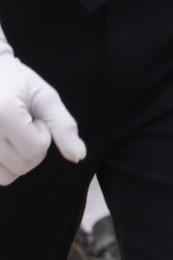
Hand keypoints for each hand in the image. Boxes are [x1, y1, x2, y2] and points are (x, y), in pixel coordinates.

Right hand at [0, 51, 85, 183]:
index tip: (34, 116)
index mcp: (5, 114)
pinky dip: (2, 165)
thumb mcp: (45, 97)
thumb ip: (63, 127)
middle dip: (31, 147)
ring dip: (16, 161)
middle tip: (22, 124)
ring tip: (11, 135)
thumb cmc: (17, 82)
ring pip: (6, 177)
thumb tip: (79, 157)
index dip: (43, 133)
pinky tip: (2, 143)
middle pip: (22, 166)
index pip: (37, 149)